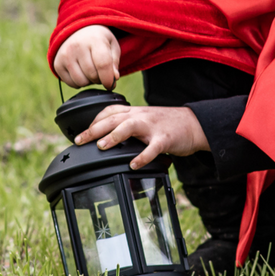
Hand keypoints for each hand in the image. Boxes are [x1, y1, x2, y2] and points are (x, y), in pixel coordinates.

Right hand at [53, 24, 120, 89]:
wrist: (77, 31)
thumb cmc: (98, 40)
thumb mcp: (112, 45)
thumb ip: (114, 62)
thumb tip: (114, 78)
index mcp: (94, 39)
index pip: (103, 64)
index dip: (108, 78)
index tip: (111, 84)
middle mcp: (77, 46)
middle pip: (92, 75)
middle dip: (100, 79)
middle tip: (101, 72)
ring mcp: (65, 55)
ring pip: (81, 82)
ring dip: (89, 81)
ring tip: (91, 71)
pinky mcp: (57, 64)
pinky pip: (71, 84)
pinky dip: (79, 83)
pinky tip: (81, 72)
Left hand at [74, 105, 209, 169]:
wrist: (195, 124)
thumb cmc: (169, 124)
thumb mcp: (147, 119)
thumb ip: (130, 125)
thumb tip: (109, 138)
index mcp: (136, 112)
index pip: (110, 110)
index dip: (94, 120)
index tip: (81, 132)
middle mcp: (142, 116)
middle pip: (114, 118)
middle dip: (94, 128)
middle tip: (79, 140)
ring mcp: (153, 127)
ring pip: (130, 126)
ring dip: (114, 135)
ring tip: (101, 146)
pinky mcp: (165, 138)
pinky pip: (153, 148)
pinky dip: (142, 156)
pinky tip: (133, 164)